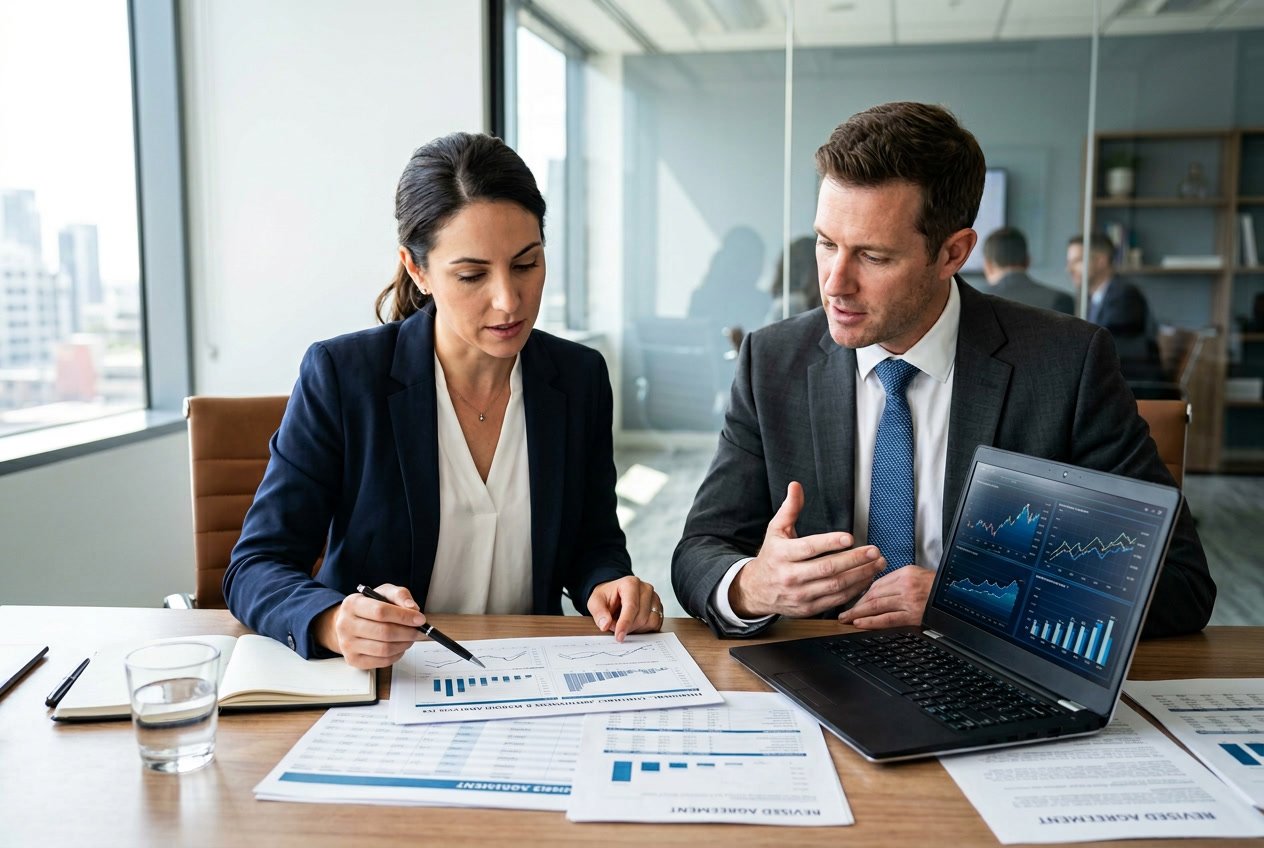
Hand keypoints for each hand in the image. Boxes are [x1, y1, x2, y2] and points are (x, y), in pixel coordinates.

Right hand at [314, 583, 423, 668]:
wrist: (349, 623)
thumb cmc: (369, 607)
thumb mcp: (383, 593)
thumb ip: (400, 595)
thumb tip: (412, 608)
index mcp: (352, 604)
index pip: (380, 611)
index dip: (403, 616)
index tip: (420, 619)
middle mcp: (345, 625)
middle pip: (384, 632)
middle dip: (407, 632)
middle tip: (419, 631)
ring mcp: (347, 645)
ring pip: (384, 649)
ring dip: (404, 644)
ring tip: (410, 638)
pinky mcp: (353, 660)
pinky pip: (382, 661)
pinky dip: (397, 655)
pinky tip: (400, 646)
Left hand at [588, 576, 662, 640]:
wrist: (615, 593)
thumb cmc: (606, 596)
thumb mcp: (595, 602)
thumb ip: (599, 613)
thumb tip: (605, 625)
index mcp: (630, 583)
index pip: (631, 606)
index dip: (625, 623)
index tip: (619, 636)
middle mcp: (645, 588)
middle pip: (641, 616)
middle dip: (628, 627)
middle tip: (615, 626)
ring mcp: (654, 597)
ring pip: (650, 621)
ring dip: (636, 629)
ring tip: (625, 623)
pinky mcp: (658, 607)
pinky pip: (656, 624)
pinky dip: (645, 629)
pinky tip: (635, 625)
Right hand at [730, 482, 884, 617]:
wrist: (756, 590)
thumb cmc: (772, 556)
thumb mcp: (776, 530)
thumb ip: (789, 509)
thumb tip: (796, 486)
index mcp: (782, 554)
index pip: (809, 548)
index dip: (830, 543)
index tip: (849, 537)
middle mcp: (790, 576)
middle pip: (827, 569)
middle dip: (854, 560)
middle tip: (874, 551)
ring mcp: (800, 595)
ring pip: (835, 586)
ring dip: (860, 575)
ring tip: (877, 564)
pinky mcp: (808, 608)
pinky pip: (836, 600)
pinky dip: (855, 590)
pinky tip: (866, 578)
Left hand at [837, 565, 934, 629]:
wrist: (956, 595)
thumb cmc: (937, 588)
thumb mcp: (917, 575)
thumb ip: (897, 581)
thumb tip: (876, 591)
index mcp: (905, 572)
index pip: (877, 583)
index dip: (861, 593)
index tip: (853, 600)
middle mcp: (905, 585)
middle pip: (873, 594)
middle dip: (856, 604)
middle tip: (842, 612)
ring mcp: (908, 600)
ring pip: (876, 605)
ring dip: (858, 613)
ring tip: (846, 619)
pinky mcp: (912, 615)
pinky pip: (887, 619)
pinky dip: (871, 621)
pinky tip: (860, 623)